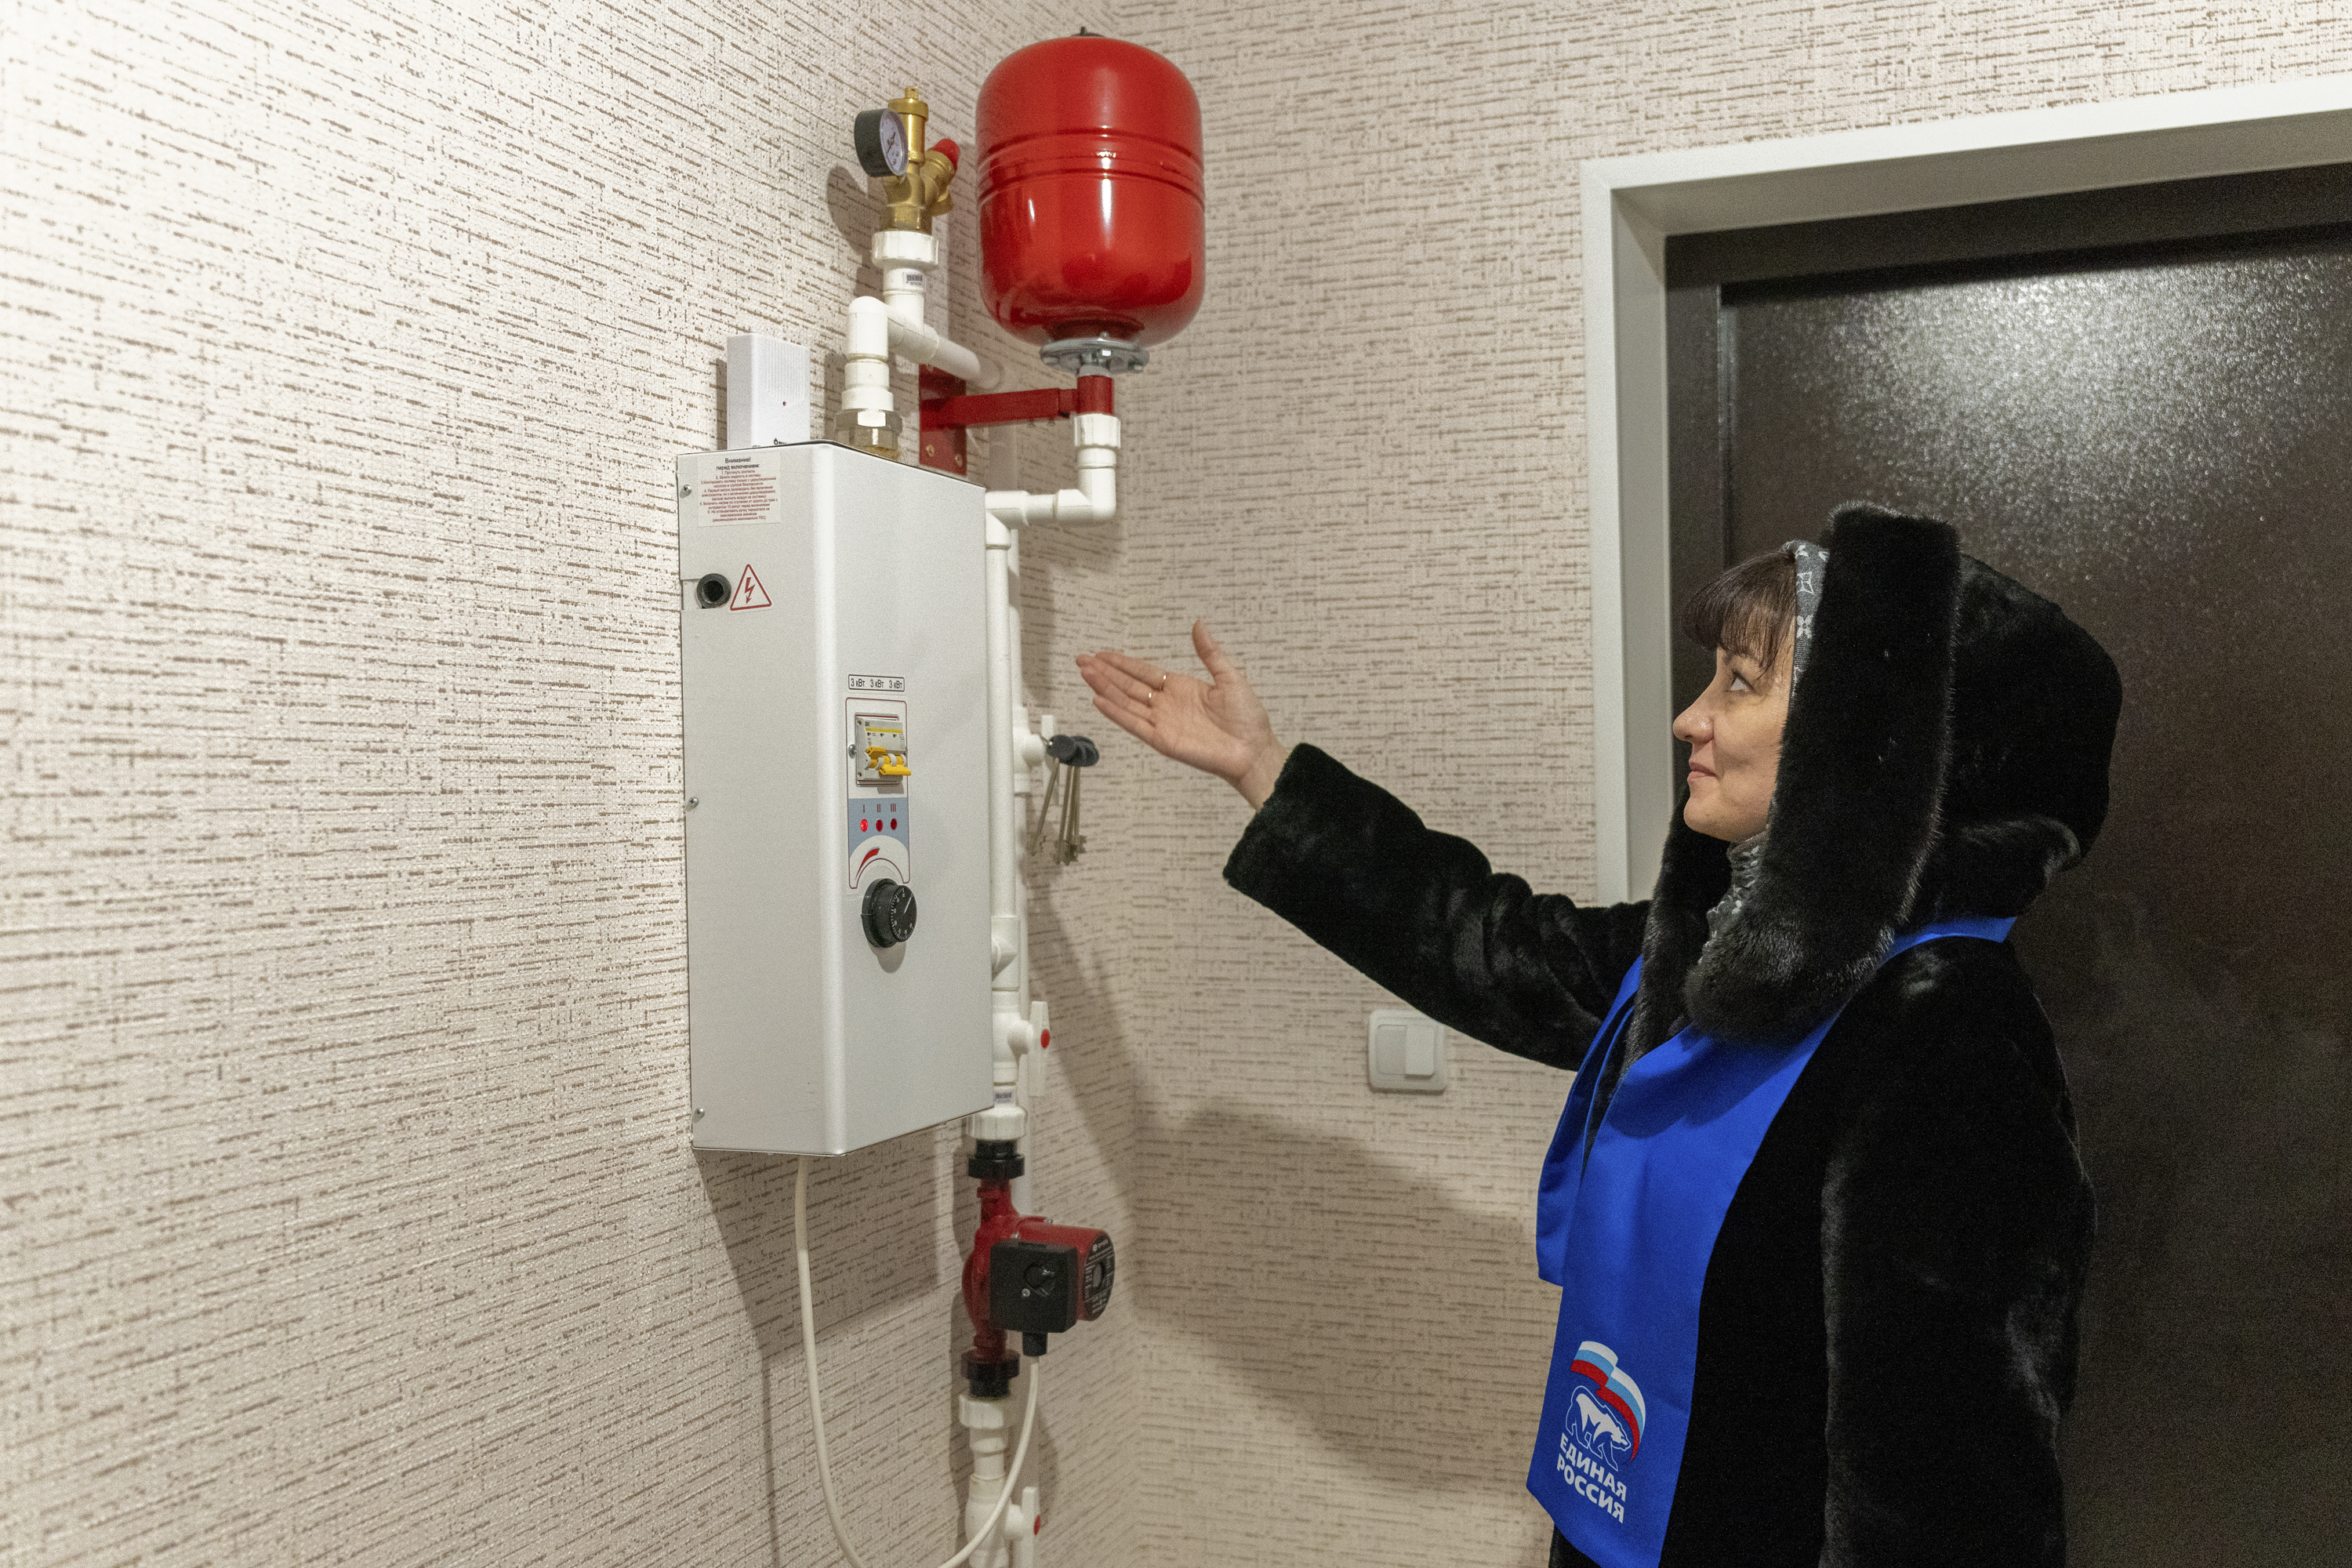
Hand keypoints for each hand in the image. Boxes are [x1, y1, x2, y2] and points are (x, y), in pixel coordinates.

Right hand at [1077, 622, 1287, 805]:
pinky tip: (1099, 700)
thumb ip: (1209, 652)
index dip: (1121, 663)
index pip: (1142, 672)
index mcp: (1179, 688)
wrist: (1252, 749)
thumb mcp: (1229, 677)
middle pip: (1128, 685)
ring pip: (1126, 702)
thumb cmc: (1246, 716)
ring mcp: (1161, 722)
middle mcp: (1165, 704)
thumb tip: (1199, 624)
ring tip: (1085, 673)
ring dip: (1105, 688)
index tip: (1101, 654)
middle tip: (1082, 659)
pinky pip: (1134, 724)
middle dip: (1105, 672)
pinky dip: (1116, 713)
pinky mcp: (1162, 740)